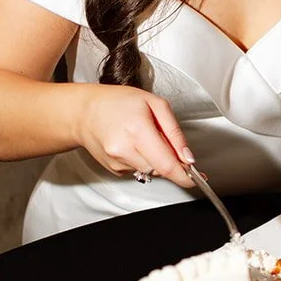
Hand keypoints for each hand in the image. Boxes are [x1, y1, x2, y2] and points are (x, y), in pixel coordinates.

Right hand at [74, 85, 193, 186]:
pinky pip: (138, 170)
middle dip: (169, 160)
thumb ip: (175, 132)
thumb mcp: (155, 104)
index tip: (196, 179)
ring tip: (143, 137)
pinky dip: (142, 160)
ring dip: (155, 159)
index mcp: (137, 130)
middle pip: (160, 169)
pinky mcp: (113, 169)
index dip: (184, 175)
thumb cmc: (118, 102)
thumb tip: (187, 157)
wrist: (84, 111)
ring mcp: (117, 162)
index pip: (166, 164)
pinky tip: (132, 144)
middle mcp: (124, 149)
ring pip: (150, 171)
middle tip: (163, 140)